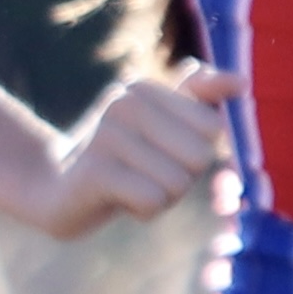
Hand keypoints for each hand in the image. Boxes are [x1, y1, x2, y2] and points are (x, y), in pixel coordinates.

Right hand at [40, 66, 233, 237]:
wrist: (51, 188)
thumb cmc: (121, 158)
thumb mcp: (161, 123)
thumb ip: (199, 97)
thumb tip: (241, 82)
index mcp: (146, 87)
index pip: (213, 126)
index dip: (195, 152)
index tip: (161, 151)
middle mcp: (125, 102)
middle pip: (199, 156)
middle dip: (181, 177)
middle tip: (142, 172)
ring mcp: (107, 134)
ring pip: (178, 183)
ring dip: (160, 196)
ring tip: (128, 184)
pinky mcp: (96, 171)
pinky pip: (154, 200)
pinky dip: (144, 211)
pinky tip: (117, 199)